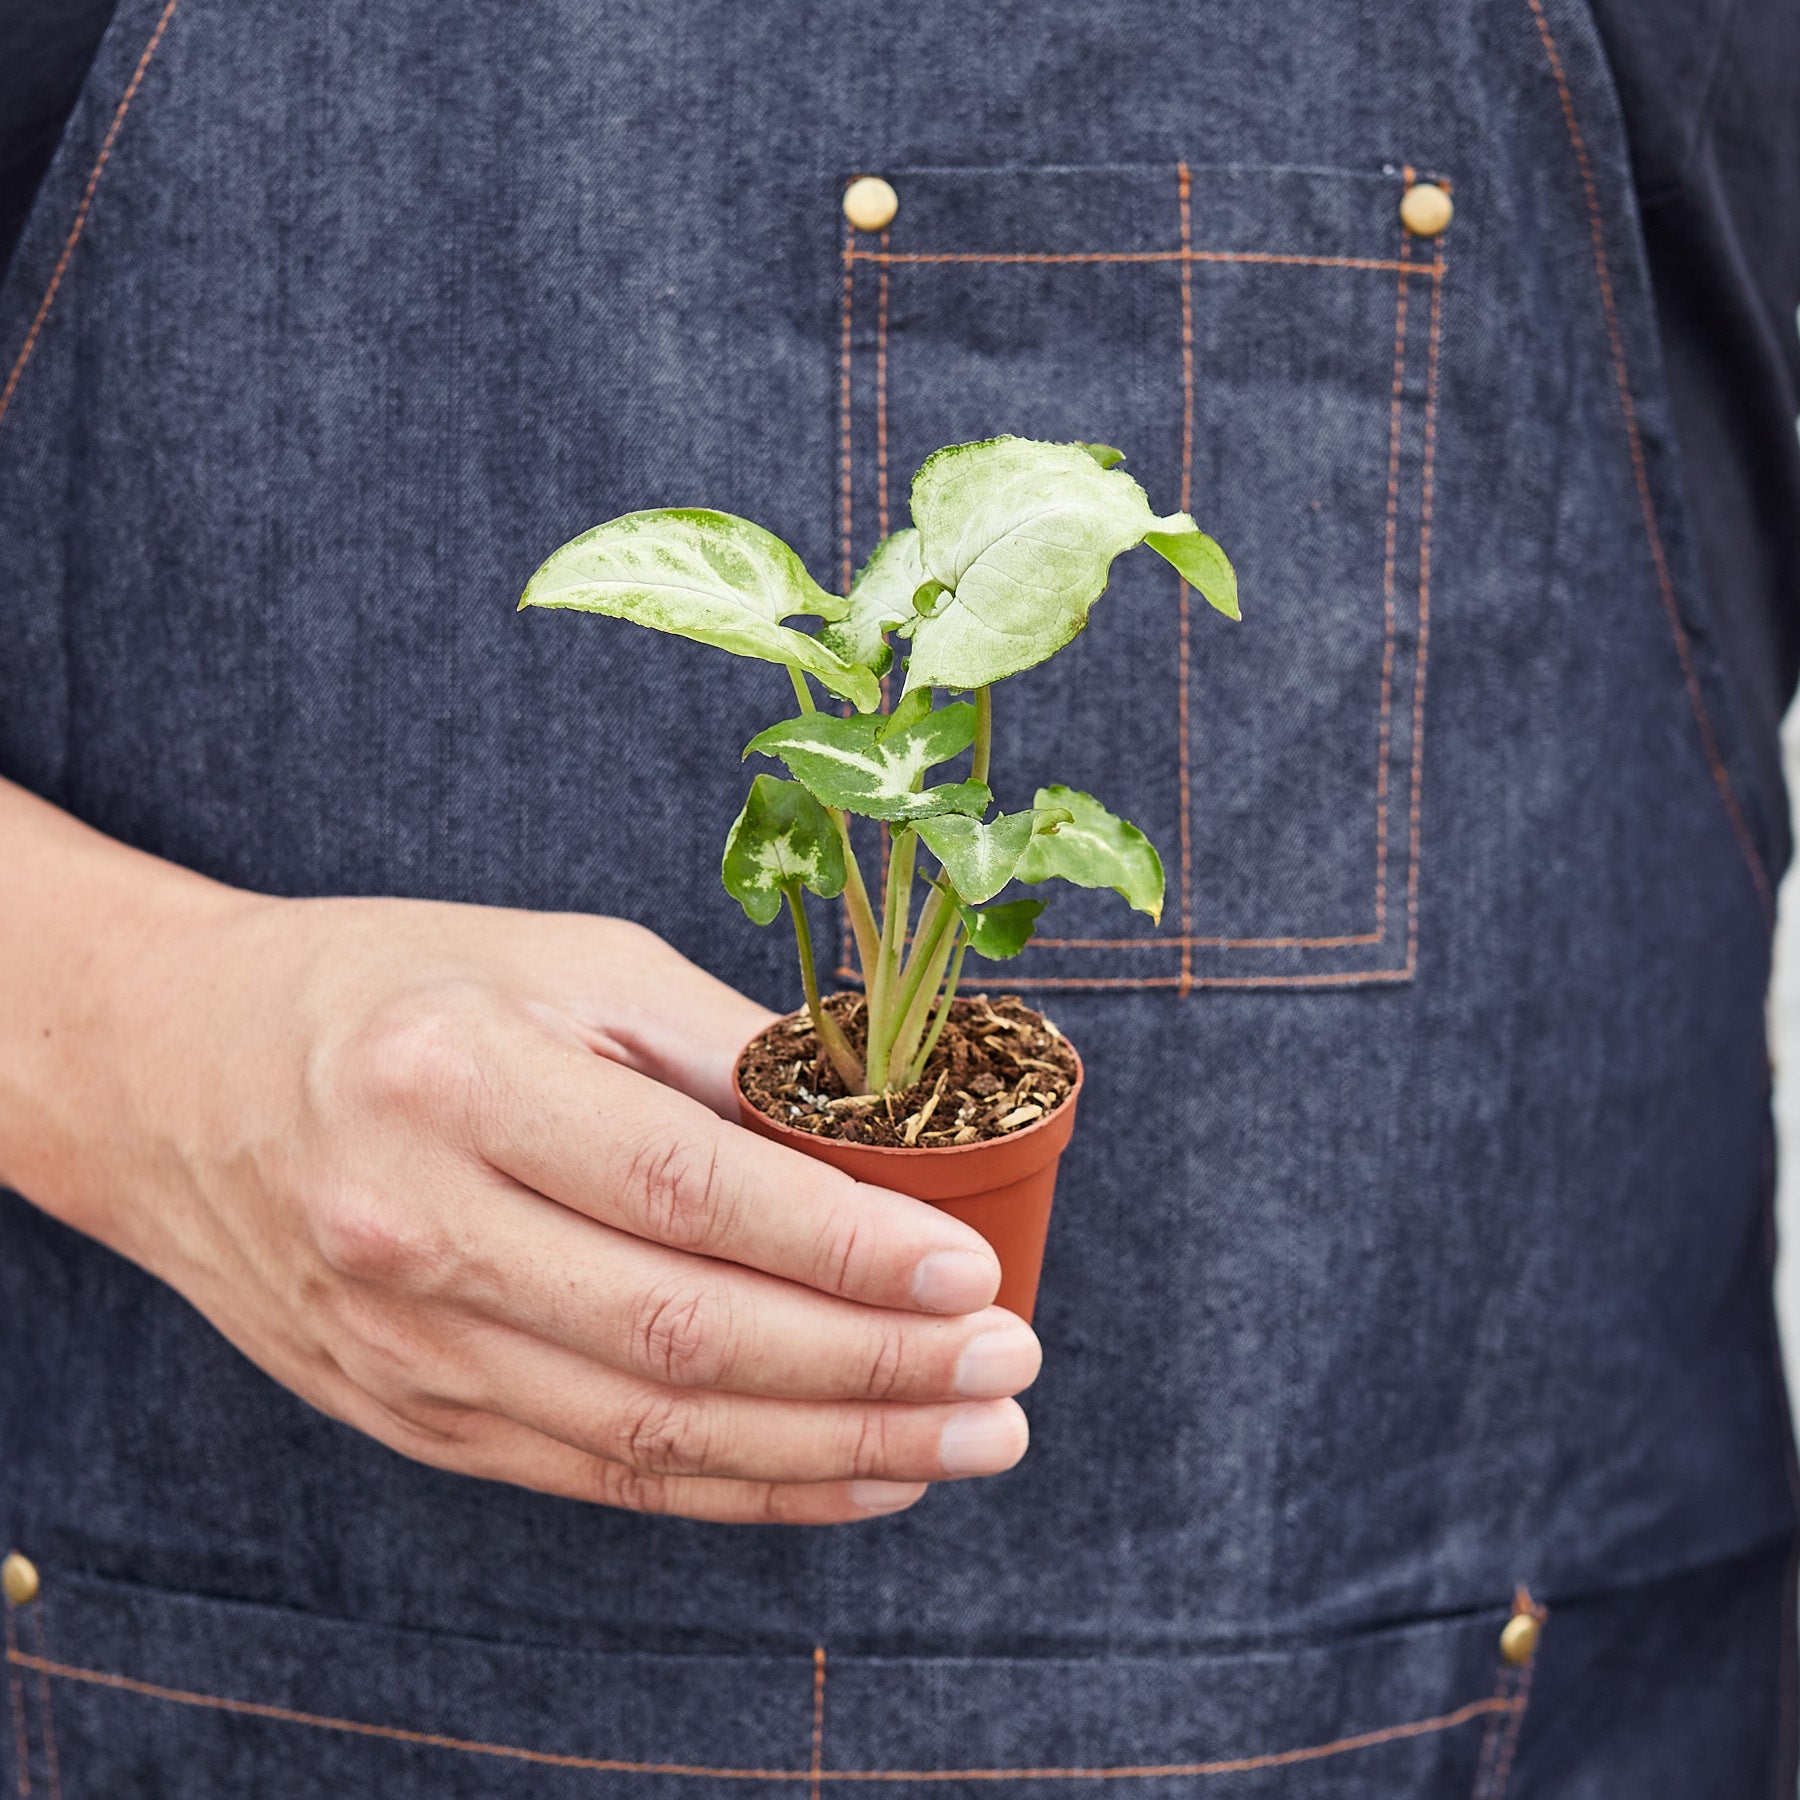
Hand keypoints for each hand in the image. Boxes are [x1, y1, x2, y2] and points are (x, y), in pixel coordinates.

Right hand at [0, 788, 1039, 1523]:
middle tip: (1010, 1367)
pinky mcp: (412, 1416)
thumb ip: (716, 1045)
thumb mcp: (558, 960)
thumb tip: (881, 1131)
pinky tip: (852, 1472)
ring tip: (968, 1438)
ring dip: (835, 1447)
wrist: (177, 1073)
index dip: (843, 1245)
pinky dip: (742, 1486)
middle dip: (874, 1366)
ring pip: (656, 1435)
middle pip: (685, 1335)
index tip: (970, 1272)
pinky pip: (603, 1476)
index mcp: (454, 1082)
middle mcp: (416, 1230)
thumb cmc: (390, 988)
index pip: (685, 1189)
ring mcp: (406, 1348)